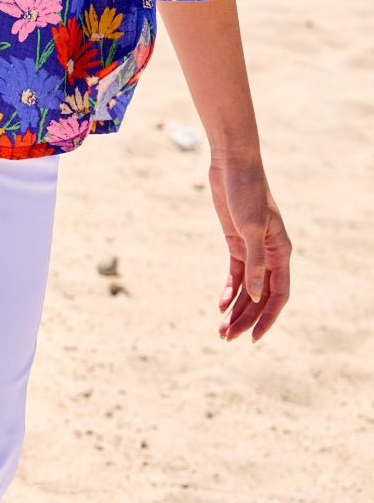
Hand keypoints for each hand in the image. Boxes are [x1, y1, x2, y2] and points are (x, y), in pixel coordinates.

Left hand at [209, 159, 290, 341]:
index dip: (268, 318)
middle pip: (260, 296)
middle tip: (227, 338)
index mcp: (281, 252)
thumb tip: (256, 295)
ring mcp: (252, 249)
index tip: (254, 338)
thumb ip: (254, 262)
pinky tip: (220, 304)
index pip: (279, 295)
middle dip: (246, 318)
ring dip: (236, 309)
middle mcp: (270, 254)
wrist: (232, 165)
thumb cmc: (247, 192)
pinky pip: (236, 273)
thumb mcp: (250, 227)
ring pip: (247, 288)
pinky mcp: (236, 242)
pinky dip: (229, 289)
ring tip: (221, 329)